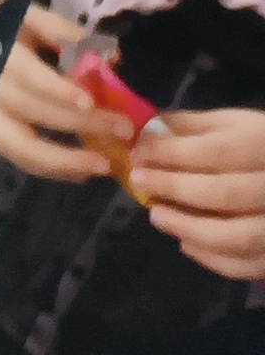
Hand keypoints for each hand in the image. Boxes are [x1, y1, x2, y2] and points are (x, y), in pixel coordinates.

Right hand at [0, 5, 123, 184]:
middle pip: (29, 109)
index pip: (25, 73)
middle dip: (78, 123)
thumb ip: (66, 34)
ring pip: (17, 145)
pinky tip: (84, 173)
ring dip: (63, 160)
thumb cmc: (9, 28)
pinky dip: (53, 168)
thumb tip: (110, 58)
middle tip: (122, 129)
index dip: (55, 89)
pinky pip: (21, 158)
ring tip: (103, 166)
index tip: (89, 102)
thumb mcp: (32, 18)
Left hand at [132, 106, 264, 278]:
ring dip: (191, 229)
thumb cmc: (263, 147)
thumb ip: (192, 126)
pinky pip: (250, 266)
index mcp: (264, 147)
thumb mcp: (236, 125)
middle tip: (139, 182)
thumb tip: (145, 130)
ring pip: (239, 237)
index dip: (170, 153)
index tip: (137, 153)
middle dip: (175, 188)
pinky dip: (214, 260)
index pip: (215, 152)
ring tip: (157, 217)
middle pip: (225, 194)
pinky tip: (186, 244)